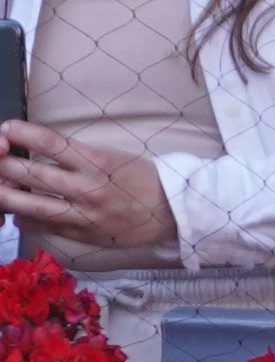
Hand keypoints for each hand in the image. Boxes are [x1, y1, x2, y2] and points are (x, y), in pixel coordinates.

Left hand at [0, 125, 174, 253]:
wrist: (172, 211)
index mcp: (98, 161)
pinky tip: (16, 212)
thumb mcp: (114, 157)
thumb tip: (39, 156)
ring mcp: (83, 212)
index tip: (6, 128)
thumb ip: (78, 157)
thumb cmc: (143, 179)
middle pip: (32, 173)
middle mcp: (87, 186)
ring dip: (4, 194)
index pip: (51, 143)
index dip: (23, 134)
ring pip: (30, 203)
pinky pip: (42, 225)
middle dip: (3, 163)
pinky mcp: (82, 233)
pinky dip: (23, 217)